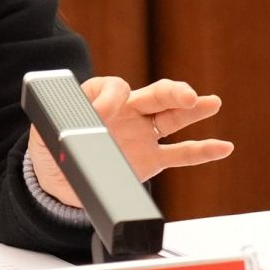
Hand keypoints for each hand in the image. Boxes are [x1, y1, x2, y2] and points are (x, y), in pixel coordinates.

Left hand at [29, 77, 232, 206]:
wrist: (60, 183)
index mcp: (102, 98)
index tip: (103, 113)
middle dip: (172, 92)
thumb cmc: (52, 150)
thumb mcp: (47, 132)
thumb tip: (88, 122)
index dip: (111, 97)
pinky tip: (223, 147)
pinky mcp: (151, 159)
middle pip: (155, 94)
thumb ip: (63, 122)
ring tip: (212, 103)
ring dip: (193, 110)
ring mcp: (142, 134)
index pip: (115, 87)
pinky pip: (180, 153)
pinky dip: (202, 151)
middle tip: (185, 95)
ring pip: (173, 118)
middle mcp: (128, 111)